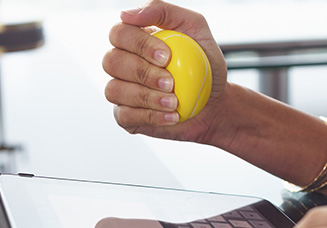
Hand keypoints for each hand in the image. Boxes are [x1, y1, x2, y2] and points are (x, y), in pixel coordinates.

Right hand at [103, 0, 227, 142]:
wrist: (214, 102)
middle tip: (171, 82)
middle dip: (142, 72)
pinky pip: (125, 115)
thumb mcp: (195, 28)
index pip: (119, 33)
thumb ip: (164, 12)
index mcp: (133, 39)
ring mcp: (121, 90)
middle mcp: (121, 63)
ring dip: (147, 97)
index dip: (139, 44)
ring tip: (174, 101)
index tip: (167, 56)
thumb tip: (127, 14)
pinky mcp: (126, 116)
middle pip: (111, 61)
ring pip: (114, 90)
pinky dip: (150, 116)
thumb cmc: (203, 64)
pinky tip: (172, 115)